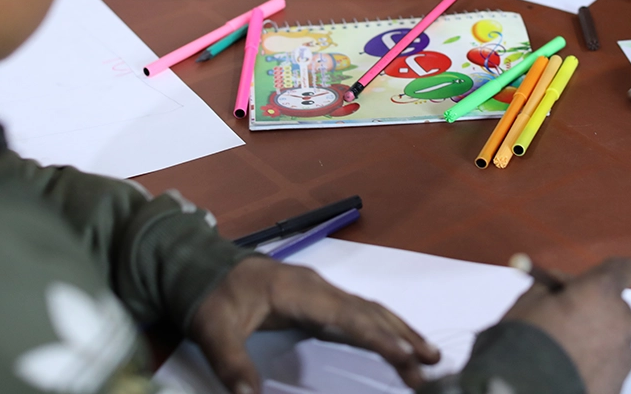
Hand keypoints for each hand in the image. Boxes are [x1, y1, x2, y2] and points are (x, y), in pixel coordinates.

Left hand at [189, 256, 439, 393]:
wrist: (199, 267)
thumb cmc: (211, 296)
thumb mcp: (214, 330)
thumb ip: (232, 364)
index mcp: (300, 292)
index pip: (347, 315)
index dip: (377, 335)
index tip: (405, 354)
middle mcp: (318, 288)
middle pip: (369, 310)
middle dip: (402, 336)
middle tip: (431, 363)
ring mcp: (320, 292)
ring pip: (369, 309)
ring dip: (398, 330)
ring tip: (427, 355)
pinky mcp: (317, 300)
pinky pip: (358, 312)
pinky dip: (382, 326)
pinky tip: (394, 342)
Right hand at [503, 258, 630, 393]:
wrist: (527, 392)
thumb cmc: (527, 342)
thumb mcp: (528, 300)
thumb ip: (550, 285)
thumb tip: (558, 286)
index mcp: (601, 292)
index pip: (622, 268)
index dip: (601, 275)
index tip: (583, 284)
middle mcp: (621, 320)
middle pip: (615, 306)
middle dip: (593, 309)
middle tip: (562, 320)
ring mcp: (624, 355)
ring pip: (613, 337)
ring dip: (594, 338)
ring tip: (561, 352)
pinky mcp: (619, 383)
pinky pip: (609, 365)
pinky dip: (593, 364)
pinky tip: (567, 370)